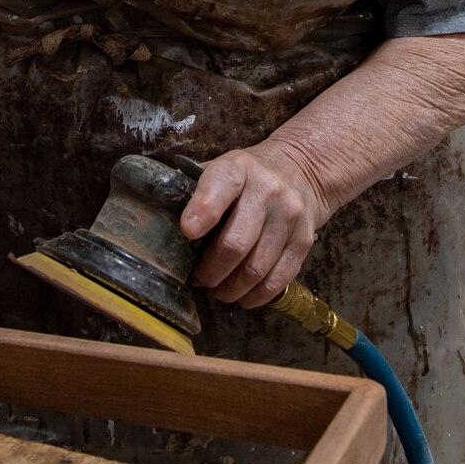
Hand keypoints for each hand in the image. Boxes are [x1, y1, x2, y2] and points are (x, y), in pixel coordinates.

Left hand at [180, 142, 329, 308]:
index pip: (221, 185)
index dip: (203, 210)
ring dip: (232, 288)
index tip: (188, 232)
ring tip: (220, 290)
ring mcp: (289, 216)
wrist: (302, 171)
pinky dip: (257, 295)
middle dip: (211, 270)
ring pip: (256, 268)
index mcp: (238, 169)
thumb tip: (160, 217)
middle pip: (236, 242)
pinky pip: (279, 279)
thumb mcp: (223, 168)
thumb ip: (196, 189)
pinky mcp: (304, 240)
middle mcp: (267, 191)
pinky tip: (244, 296)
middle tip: (200, 279)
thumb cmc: (248, 176)